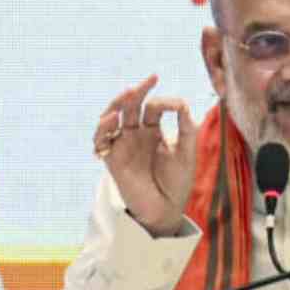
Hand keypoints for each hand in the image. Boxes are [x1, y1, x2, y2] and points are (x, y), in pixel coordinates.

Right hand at [93, 74, 197, 236]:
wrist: (166, 209)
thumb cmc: (178, 181)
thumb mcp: (187, 151)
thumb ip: (187, 127)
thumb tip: (181, 103)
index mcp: (153, 130)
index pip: (152, 106)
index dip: (162, 100)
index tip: (176, 106)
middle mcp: (135, 135)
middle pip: (130, 106)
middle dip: (137, 92)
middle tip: (149, 80)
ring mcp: (123, 145)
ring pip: (112, 118)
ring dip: (117, 104)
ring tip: (129, 93)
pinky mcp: (113, 159)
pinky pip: (101, 140)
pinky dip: (103, 129)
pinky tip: (113, 119)